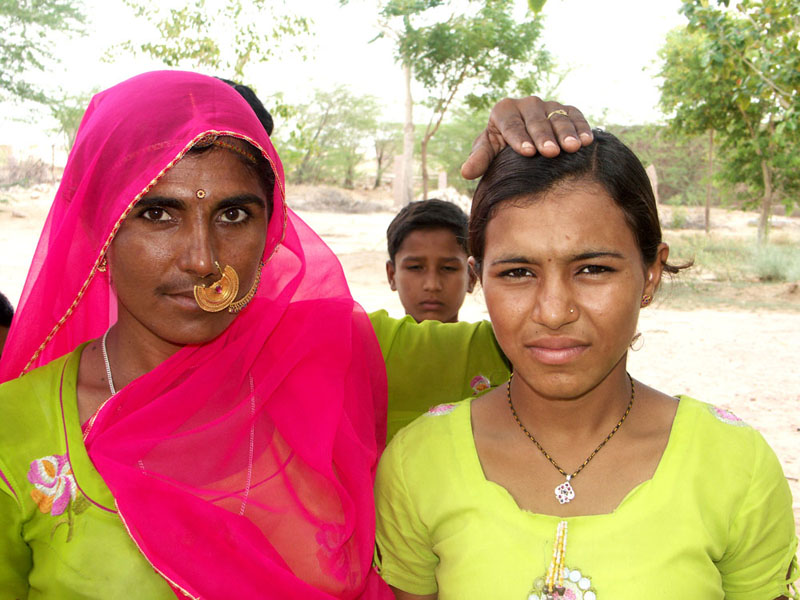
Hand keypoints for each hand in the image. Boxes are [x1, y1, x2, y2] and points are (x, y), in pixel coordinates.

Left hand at [461, 97, 592, 179]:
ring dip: (566, 132)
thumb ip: (479, 160)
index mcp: (504, 110)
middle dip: (544, 136)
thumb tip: (466, 173)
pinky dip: (581, 127)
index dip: (519, 137)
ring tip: (572, 148)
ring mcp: (547, 105)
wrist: (521, 141)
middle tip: (551, 152)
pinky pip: (574, 115)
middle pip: (535, 119)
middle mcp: (526, 104)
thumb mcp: (488, 152)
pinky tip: (587, 141)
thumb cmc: (501, 149)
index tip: (528, 152)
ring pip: (557, 116)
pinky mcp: (565, 109)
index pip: (511, 124)